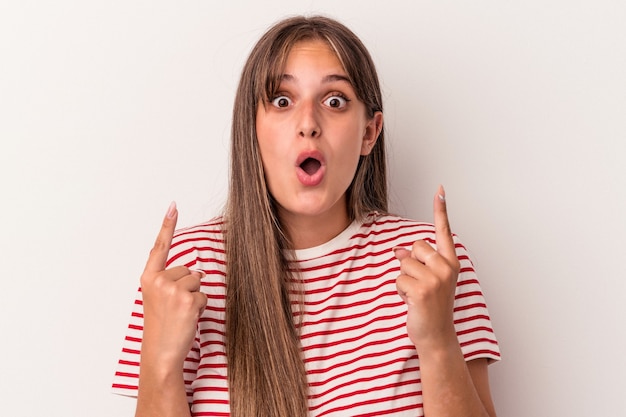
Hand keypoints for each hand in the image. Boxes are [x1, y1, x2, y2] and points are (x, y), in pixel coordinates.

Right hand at [139, 202, 207, 369]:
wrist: (160, 353)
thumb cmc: (161, 327)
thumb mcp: (157, 299)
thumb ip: (168, 281)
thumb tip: (195, 271)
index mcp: (148, 278)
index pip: (160, 247)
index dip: (167, 225)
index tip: (173, 206)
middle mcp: (158, 280)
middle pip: (188, 269)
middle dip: (188, 286)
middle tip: (175, 307)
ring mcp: (173, 289)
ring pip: (198, 281)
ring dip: (195, 297)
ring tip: (181, 314)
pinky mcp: (188, 299)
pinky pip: (204, 295)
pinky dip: (200, 307)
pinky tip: (188, 318)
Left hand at [394, 186, 460, 351]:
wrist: (436, 336)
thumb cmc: (432, 307)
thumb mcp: (429, 280)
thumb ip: (418, 261)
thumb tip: (398, 249)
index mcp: (451, 263)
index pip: (444, 232)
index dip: (441, 210)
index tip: (440, 190)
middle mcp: (447, 268)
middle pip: (416, 246)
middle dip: (410, 263)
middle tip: (420, 284)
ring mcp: (436, 280)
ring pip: (404, 263)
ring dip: (404, 279)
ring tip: (417, 295)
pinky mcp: (422, 291)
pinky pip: (398, 279)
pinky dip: (400, 291)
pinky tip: (412, 302)